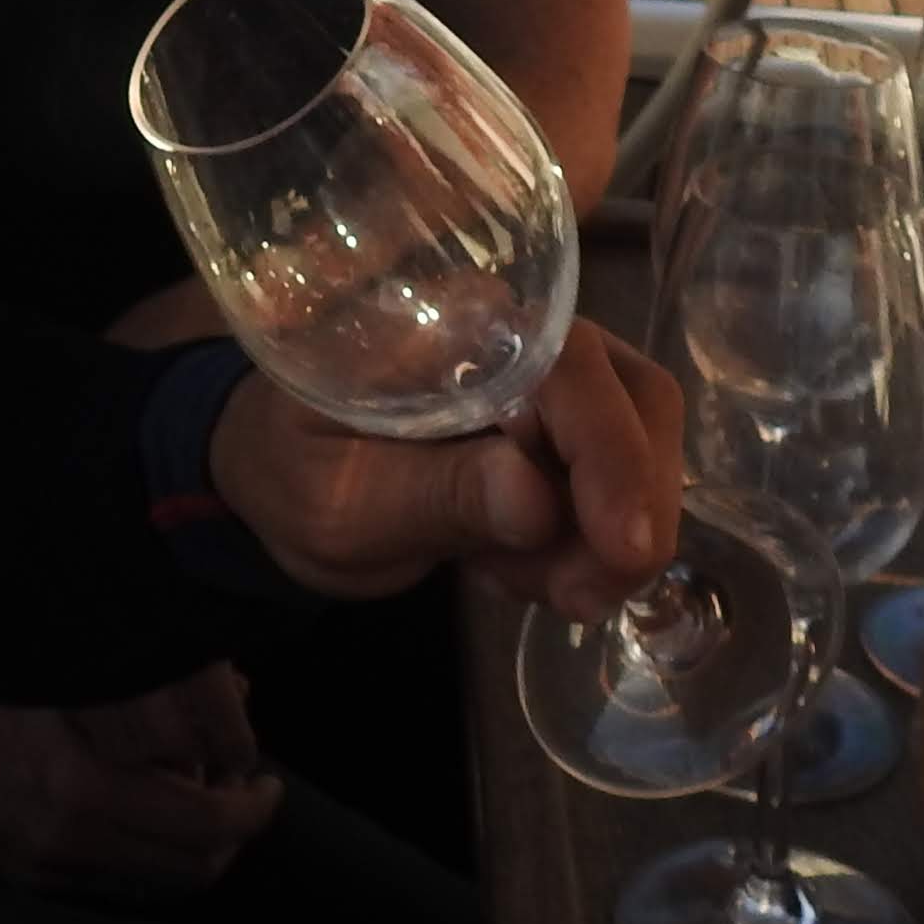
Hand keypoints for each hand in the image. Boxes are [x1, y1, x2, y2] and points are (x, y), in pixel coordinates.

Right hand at [0, 666, 280, 896]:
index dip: (251, 806)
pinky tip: (138, 812)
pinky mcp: (19, 865)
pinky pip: (103, 879)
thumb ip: (164, 685)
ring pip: (148, 879)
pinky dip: (136, 853)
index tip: (265, 782)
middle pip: (186, 865)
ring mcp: (38, 858)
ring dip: (184, 846)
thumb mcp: (86, 663)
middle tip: (239, 794)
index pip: (204, 824)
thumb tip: (241, 693)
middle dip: (227, 832)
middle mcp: (63, 835)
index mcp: (83, 784)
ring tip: (194, 801)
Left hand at [208, 321, 682, 617]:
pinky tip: (514, 566)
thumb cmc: (294, 475)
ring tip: (520, 581)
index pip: (564, 365)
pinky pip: (621, 476)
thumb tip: (537, 497)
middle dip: (627, 507)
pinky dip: (592, 540)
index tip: (625, 551)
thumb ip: (437, 495)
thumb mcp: (343, 505)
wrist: (281, 479)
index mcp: (443, 326)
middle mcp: (511, 329)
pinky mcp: (562, 421)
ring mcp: (547, 373)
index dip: (608, 453)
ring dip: (611, 534)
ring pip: (641, 437)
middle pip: (631, 396)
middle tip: (575, 598)